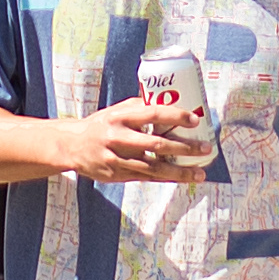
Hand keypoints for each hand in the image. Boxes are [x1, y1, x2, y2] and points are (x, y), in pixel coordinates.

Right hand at [47, 97, 215, 184]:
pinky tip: (181, 178)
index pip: (152, 114)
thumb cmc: (101, 125)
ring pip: (153, 168)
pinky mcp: (116, 175)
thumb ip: (140, 107)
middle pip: (156, 144)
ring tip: (200, 173)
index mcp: (119, 117)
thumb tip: (171, 101)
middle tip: (205, 148)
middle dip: (184, 147)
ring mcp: (117, 159)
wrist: (72, 146)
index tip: (195, 119)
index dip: (175, 116)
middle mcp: (118, 138)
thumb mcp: (116, 111)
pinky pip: (146, 178)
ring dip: (179, 171)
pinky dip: (165, 178)